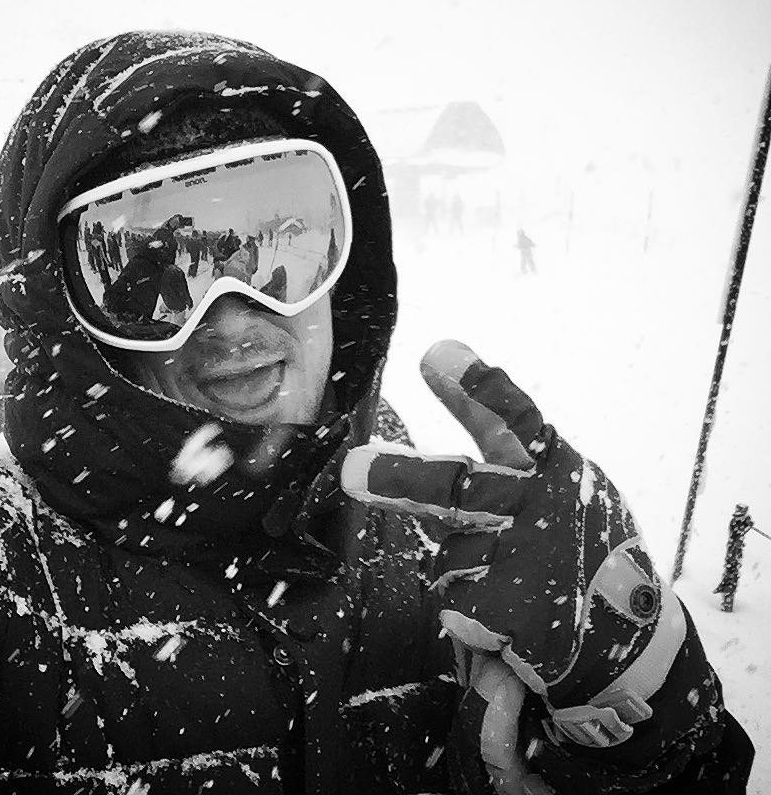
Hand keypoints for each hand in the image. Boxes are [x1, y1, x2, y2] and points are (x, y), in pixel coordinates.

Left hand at [343, 341, 708, 790]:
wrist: (625, 628)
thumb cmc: (573, 528)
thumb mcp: (546, 463)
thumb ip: (490, 416)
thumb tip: (436, 351)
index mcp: (551, 465)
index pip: (515, 417)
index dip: (481, 389)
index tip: (438, 356)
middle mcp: (533, 509)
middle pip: (452, 488)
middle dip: (401, 479)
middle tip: (354, 470)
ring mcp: (518, 565)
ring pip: (449, 552)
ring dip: (464, 560)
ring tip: (506, 575)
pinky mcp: (505, 614)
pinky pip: (457, 599)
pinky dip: (472, 605)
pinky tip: (505, 615)